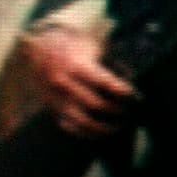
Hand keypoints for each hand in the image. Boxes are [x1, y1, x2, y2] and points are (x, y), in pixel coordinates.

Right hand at [20, 26, 135, 139]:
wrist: (41, 48)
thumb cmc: (76, 46)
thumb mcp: (93, 44)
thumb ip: (111, 57)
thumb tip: (135, 73)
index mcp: (75, 65)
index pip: (104, 83)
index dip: (123, 92)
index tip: (135, 96)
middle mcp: (63, 83)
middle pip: (96, 105)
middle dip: (118, 110)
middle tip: (133, 111)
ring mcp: (55, 97)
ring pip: (82, 121)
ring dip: (104, 127)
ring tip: (119, 125)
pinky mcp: (51, 106)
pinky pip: (69, 126)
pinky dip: (87, 132)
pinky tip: (101, 132)